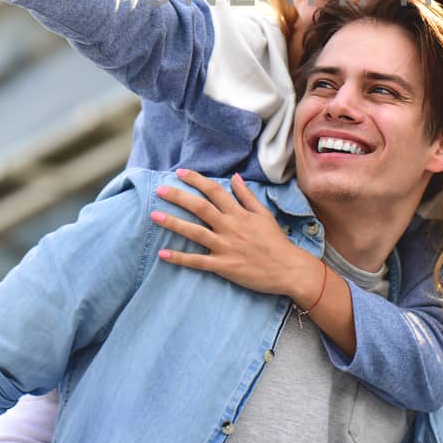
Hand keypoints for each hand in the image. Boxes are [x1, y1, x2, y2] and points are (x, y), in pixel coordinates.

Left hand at [152, 171, 318, 300]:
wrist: (289, 269)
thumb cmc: (276, 241)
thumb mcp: (264, 214)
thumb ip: (247, 196)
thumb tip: (234, 177)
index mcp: (239, 213)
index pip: (214, 191)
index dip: (196, 180)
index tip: (180, 173)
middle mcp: (230, 227)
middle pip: (200, 207)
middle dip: (178, 197)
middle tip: (159, 190)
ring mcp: (225, 247)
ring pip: (195, 232)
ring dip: (173, 223)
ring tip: (154, 216)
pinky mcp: (223, 266)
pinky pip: (198, 261)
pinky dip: (180, 258)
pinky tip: (163, 254)